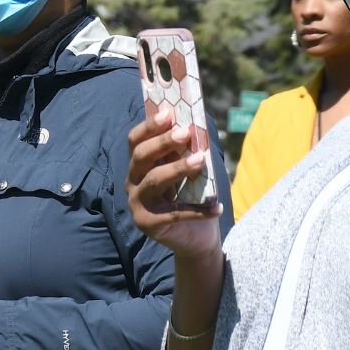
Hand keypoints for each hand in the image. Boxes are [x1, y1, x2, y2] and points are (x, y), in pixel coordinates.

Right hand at [126, 105, 222, 259]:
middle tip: (185, 133)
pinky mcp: (148, 224)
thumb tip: (196, 127)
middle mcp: (132, 182)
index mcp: (138, 166)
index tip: (169, 113)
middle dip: (162, 142)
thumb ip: (185, 152)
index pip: (135, 141)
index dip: (149, 126)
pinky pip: (174, 213)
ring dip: (177, 168)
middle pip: (141, 157)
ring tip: (200, 160)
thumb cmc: (191, 197)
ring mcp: (137, 204)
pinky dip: (198, 210)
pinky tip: (217, 207)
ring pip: (154, 180)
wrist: (195, 237)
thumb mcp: (187, 171)